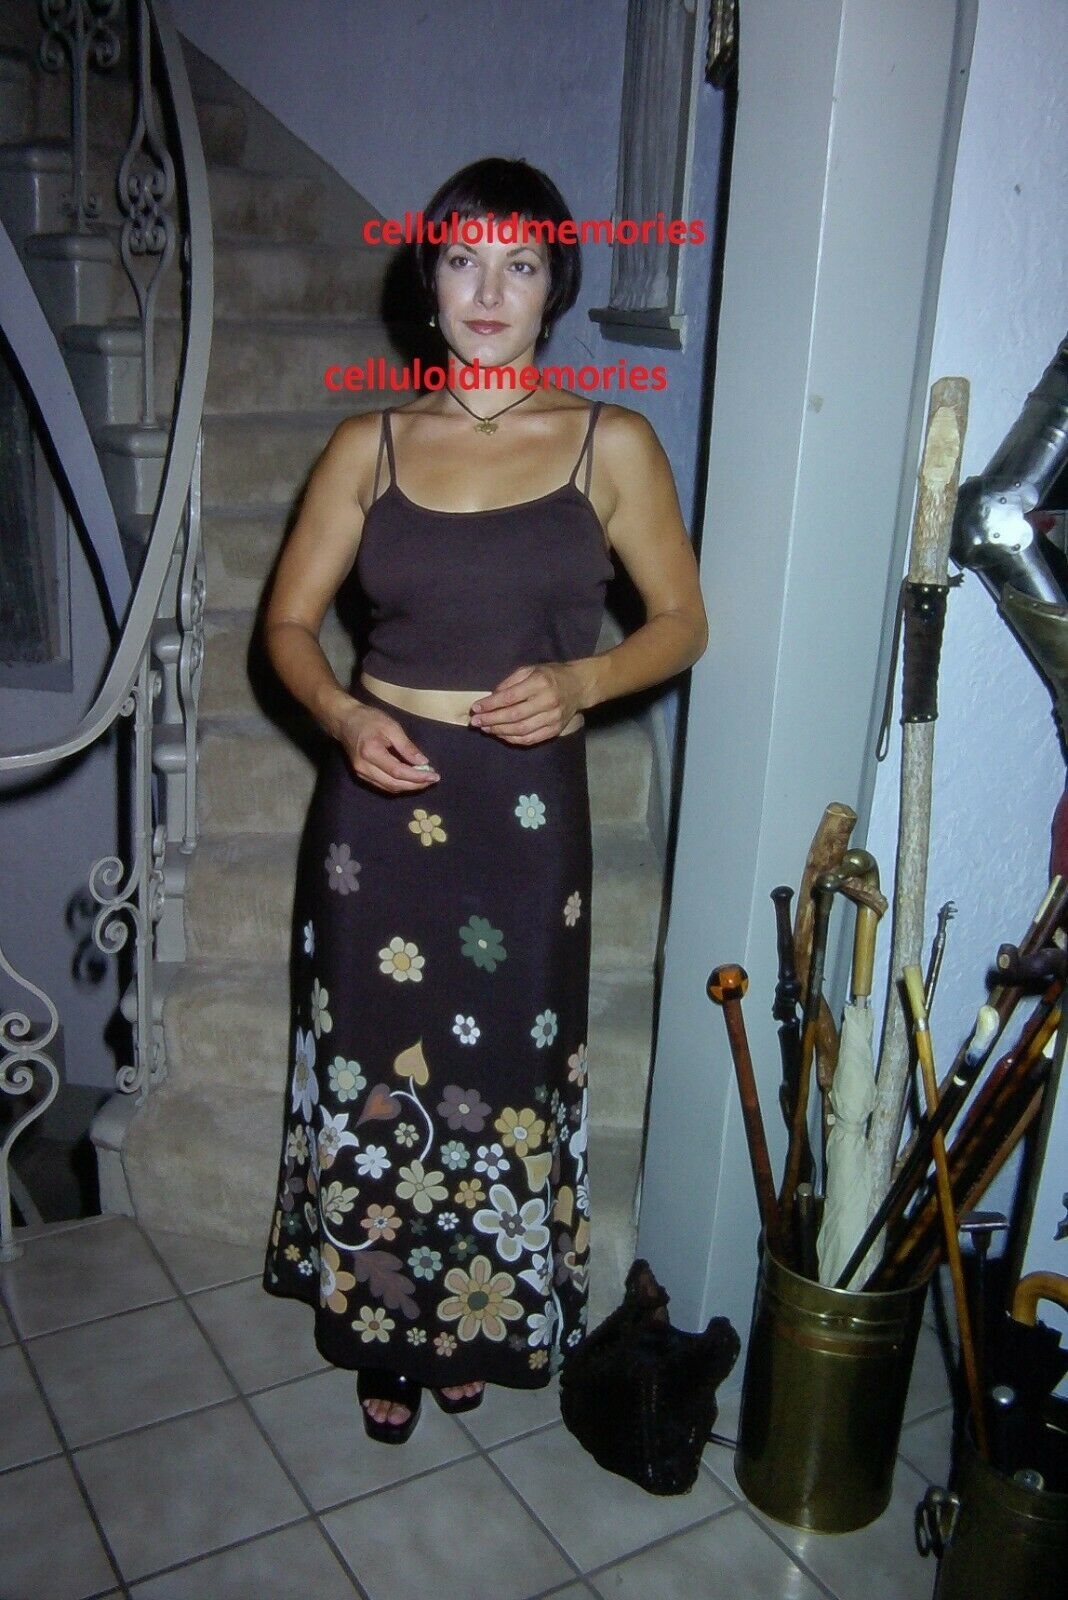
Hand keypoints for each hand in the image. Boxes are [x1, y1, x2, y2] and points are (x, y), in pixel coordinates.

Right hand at [336, 703, 439, 793]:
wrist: (344, 721)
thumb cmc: (368, 719)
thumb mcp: (391, 727)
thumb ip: (407, 746)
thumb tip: (423, 763)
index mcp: (371, 752)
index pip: (398, 772)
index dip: (417, 777)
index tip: (434, 776)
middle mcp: (364, 767)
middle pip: (394, 784)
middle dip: (415, 785)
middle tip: (432, 779)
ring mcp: (361, 773)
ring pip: (389, 788)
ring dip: (408, 786)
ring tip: (424, 780)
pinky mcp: (361, 775)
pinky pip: (383, 785)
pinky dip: (398, 784)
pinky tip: (410, 779)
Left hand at [468, 663, 582, 744]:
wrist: (579, 686)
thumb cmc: (551, 675)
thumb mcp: (530, 669)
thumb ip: (510, 682)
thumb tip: (491, 697)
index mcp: (540, 682)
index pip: (510, 697)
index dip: (490, 704)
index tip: (476, 708)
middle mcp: (548, 701)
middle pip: (514, 716)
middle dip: (491, 720)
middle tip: (476, 722)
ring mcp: (553, 718)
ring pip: (521, 730)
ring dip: (500, 731)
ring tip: (486, 729)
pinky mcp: (555, 730)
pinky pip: (531, 739)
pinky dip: (513, 739)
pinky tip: (501, 735)